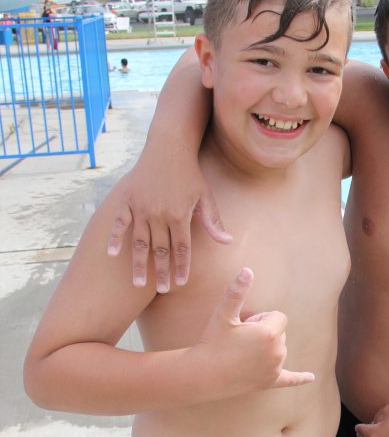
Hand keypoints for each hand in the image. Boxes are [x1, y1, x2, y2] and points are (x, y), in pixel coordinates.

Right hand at [107, 157, 230, 291]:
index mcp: (179, 215)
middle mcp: (159, 214)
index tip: (180, 283)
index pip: (182, 249)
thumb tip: (227, 242)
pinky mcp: (127, 200)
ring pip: (139, 242)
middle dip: (162, 272)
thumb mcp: (205, 196)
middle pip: (161, 250)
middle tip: (162, 290)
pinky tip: (113, 255)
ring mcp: (141, 208)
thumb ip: (213, 221)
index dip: (181, 267)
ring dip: (139, 264)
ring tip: (138, 284)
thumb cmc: (190, 173)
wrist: (168, 147)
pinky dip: (115, 239)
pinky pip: (119, 223)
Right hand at [189, 268, 314, 396]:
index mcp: (270, 333)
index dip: (260, 319)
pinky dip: (300, 378)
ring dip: (266, 348)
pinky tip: (311, 377)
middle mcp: (277, 352)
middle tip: (240, 340)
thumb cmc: (212, 342)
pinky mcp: (270, 382)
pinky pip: (291, 379)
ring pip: (279, 349)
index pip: (278, 316)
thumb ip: (237, 292)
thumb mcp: (224, 315)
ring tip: (241, 353)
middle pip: (280, 333)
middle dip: (264, 332)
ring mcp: (275, 368)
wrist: (202, 375)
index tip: (244, 326)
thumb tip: (247, 270)